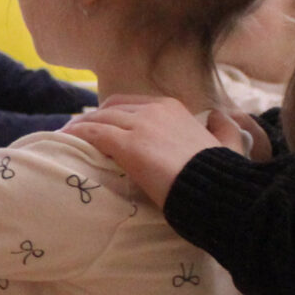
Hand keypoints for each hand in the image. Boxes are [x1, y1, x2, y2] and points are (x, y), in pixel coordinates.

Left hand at [67, 98, 230, 208]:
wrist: (215, 191)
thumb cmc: (220, 173)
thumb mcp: (229, 144)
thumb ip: (223, 128)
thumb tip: (219, 117)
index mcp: (173, 107)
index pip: (131, 104)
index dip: (112, 114)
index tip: (101, 126)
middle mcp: (154, 110)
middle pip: (111, 109)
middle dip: (92, 119)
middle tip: (77, 134)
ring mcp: (140, 125)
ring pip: (99, 120)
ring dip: (79, 129)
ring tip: (65, 140)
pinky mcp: (128, 144)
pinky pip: (94, 134)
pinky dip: (77, 136)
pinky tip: (65, 142)